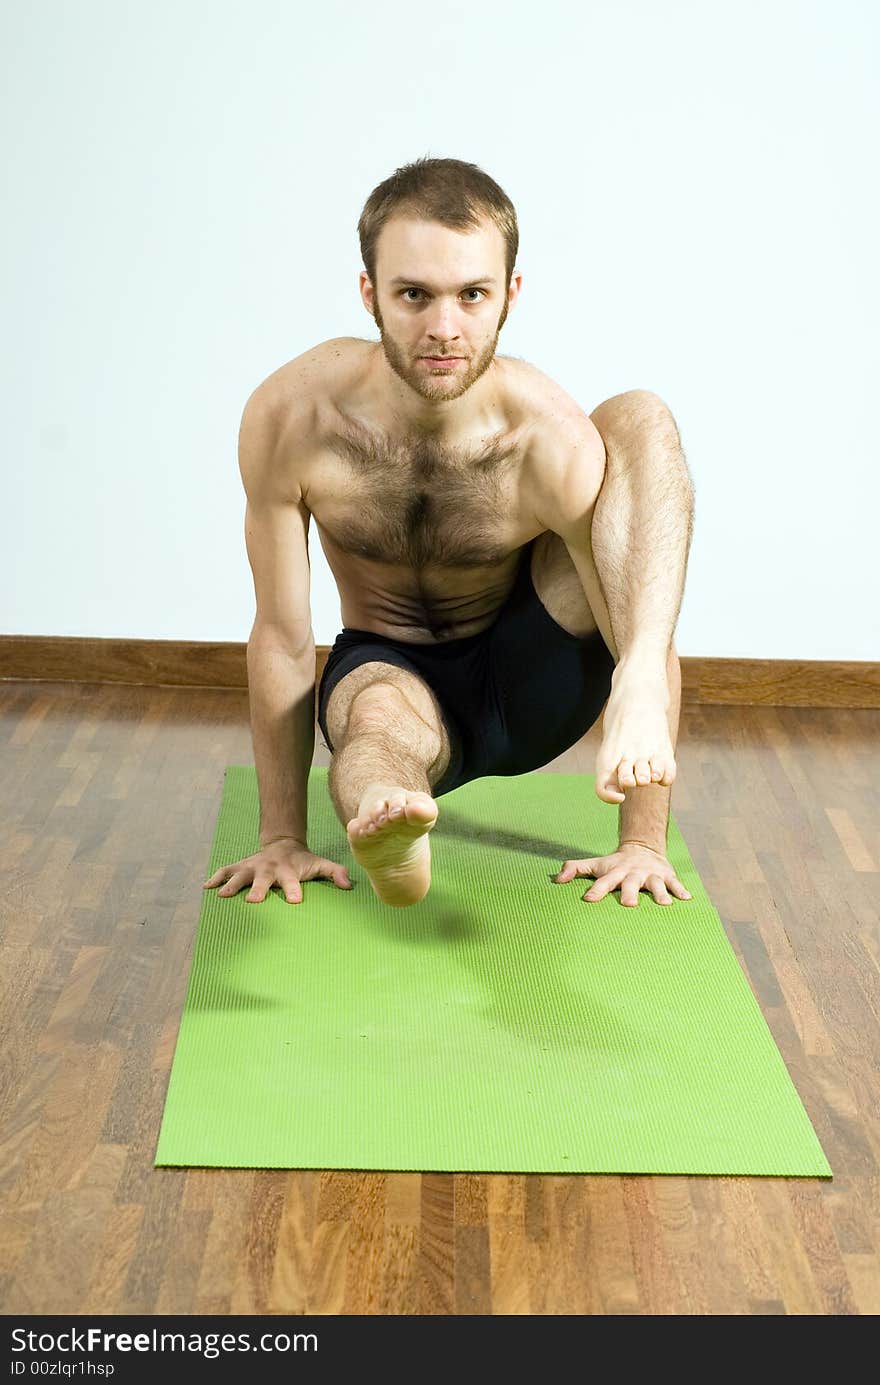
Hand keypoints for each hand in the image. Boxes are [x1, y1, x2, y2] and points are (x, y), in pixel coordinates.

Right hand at [202, 836, 351, 903]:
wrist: (283, 844)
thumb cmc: (302, 861)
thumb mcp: (319, 864)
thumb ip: (334, 872)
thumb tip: (348, 884)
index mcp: (288, 870)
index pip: (292, 881)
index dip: (294, 889)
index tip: (294, 900)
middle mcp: (268, 869)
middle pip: (263, 879)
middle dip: (258, 889)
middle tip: (254, 901)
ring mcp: (252, 867)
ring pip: (240, 875)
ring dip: (231, 884)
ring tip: (222, 895)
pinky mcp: (240, 866)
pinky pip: (225, 871)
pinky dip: (215, 878)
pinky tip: (205, 887)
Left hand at [553, 842, 691, 905]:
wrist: (642, 848)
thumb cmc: (614, 864)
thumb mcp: (595, 865)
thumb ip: (574, 869)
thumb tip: (555, 880)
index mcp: (615, 872)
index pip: (603, 882)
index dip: (596, 890)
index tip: (589, 899)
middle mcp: (633, 873)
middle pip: (631, 883)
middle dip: (630, 892)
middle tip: (628, 904)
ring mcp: (650, 874)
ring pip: (655, 884)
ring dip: (659, 893)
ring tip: (664, 904)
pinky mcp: (666, 875)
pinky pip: (675, 884)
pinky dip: (680, 890)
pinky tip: (686, 899)